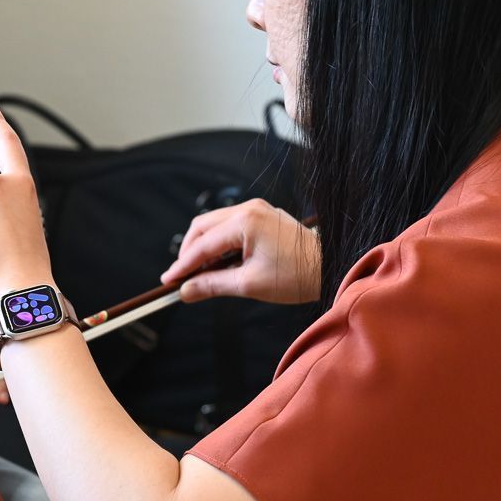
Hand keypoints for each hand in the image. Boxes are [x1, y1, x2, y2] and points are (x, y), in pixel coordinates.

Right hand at [161, 198, 319, 304]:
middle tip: (182, 279)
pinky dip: (220, 244)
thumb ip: (212, 285)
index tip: (168, 282)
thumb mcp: (249, 284)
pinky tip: (219, 264)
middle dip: (189, 253)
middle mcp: (249, 208)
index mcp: (245, 221)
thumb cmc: (296, 276)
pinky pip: (230, 226)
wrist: (331, 266)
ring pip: (215, 225)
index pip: (202, 244)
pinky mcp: (263, 216)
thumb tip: (186, 291)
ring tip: (201, 275)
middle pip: (202, 227)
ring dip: (204, 248)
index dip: (182, 265)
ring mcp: (257, 209)